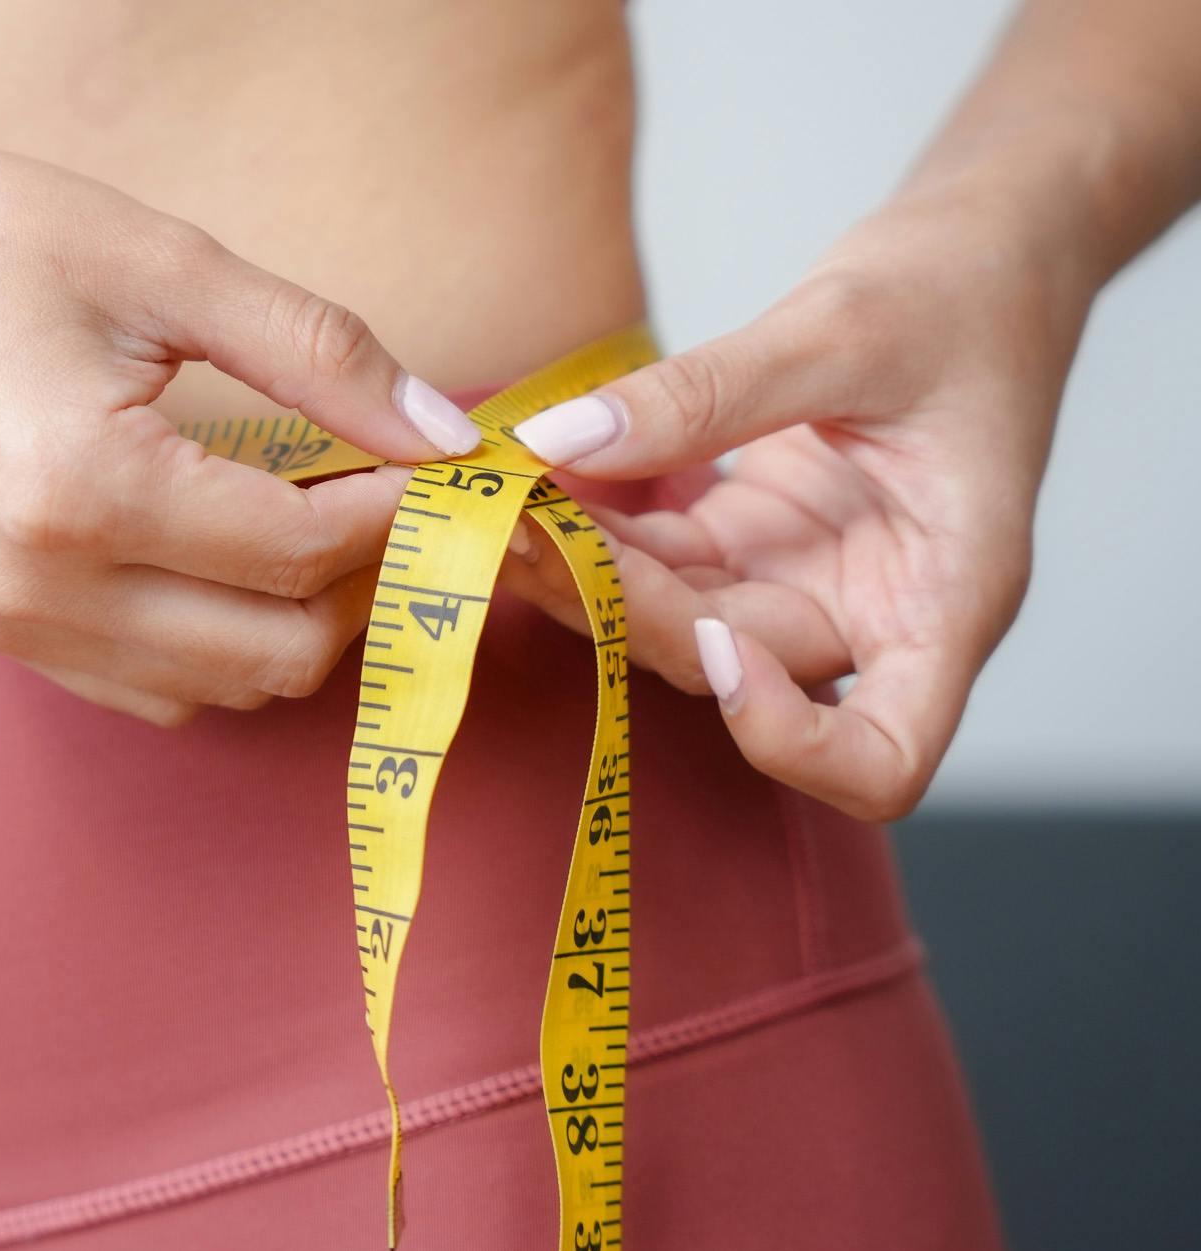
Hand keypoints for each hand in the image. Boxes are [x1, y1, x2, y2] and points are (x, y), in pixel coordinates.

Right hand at [0, 126, 476, 725]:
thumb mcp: (166, 262)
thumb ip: (320, 352)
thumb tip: (446, 434)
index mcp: (78, 489)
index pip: (298, 552)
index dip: (398, 514)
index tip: (446, 466)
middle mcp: (37, 586)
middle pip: (275, 653)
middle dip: (362, 583)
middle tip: (391, 496)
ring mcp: (10, 624)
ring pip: (225, 689)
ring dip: (300, 619)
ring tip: (321, 518)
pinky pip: (158, 690)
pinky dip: (226, 642)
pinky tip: (235, 557)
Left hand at [502, 201, 1089, 819]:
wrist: (987, 248)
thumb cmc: (963, 293)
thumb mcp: (840, 330)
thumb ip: (706, 394)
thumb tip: (566, 440)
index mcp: (947, 599)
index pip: (882, 760)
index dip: (787, 740)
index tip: (718, 645)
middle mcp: (873, 615)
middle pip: (738, 675)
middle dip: (628, 614)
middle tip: (523, 537)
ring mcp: (805, 583)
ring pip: (676, 625)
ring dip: (589, 579)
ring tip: (506, 511)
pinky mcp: (752, 542)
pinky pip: (658, 566)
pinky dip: (598, 536)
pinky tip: (535, 488)